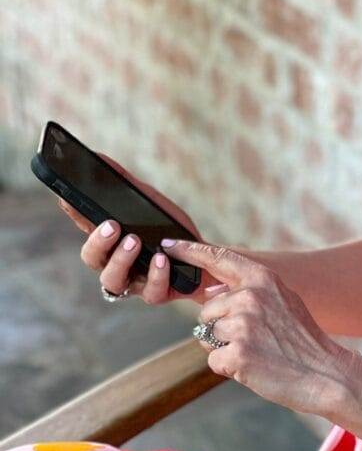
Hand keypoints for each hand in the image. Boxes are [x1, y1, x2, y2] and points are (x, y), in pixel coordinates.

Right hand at [66, 153, 217, 304]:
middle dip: (98, 242)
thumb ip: (125, 183)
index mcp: (111, 240)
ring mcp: (134, 281)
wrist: (204, 256)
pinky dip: (155, 275)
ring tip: (134, 240)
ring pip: (112, 281)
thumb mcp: (149, 202)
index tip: (67, 199)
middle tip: (113, 226)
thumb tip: (99, 157)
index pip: (85, 226)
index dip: (74, 214)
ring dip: (121, 260)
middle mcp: (116, 262)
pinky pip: (150, 292)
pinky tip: (161, 259)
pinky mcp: (157, 293)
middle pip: (91, 259)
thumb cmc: (170, 230)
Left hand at [163, 239, 355, 418]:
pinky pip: (214, 360)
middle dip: (222, 327)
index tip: (167, 244)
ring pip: (209, 336)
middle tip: (256, 338)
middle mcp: (249, 296)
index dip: (188, 250)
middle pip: (208, 310)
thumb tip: (211, 289)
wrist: (325, 373)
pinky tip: (255, 367)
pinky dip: (229, 368)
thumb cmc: (302, 338)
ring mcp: (242, 325)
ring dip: (226, 348)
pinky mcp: (237, 354)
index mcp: (261, 278)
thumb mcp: (283, 300)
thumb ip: (250, 290)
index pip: (217, 258)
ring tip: (258, 352)